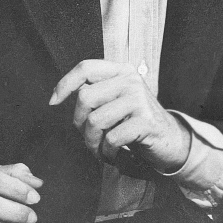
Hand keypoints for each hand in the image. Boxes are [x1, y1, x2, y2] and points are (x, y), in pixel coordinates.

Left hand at [50, 60, 190, 172]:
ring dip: (92, 143)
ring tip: (101, 149)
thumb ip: (95, 93)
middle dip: (79, 124)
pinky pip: (111, 138)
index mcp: (122, 71)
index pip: (86, 67)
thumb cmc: (134, 121)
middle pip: (85, 97)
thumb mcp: (116, 100)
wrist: (169, 139)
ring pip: (95, 121)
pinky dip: (107, 153)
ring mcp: (139, 99)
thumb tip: (58, 96)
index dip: (65, 83)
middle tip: (90, 137)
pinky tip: (114, 155)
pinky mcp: (145, 121)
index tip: (53, 102)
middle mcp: (131, 80)